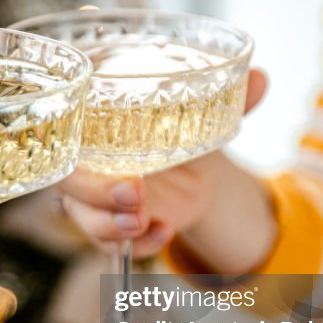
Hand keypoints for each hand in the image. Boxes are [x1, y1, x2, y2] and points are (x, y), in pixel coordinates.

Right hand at [60, 69, 274, 270]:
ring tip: (143, 222)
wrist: (192, 167)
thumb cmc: (178, 126)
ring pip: (80, 215)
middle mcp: (85, 158)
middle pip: (66, 180)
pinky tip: (163, 232)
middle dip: (95, 192)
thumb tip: (261, 79)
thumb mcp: (202, 111)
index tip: (93, 143)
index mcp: (93, 120)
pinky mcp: (109, 223)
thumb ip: (229, 96)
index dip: (68, 137)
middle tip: (134, 191)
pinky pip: (105, 242)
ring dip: (107, 224)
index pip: (61, 126)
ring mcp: (93, 194)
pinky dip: (136, 244)